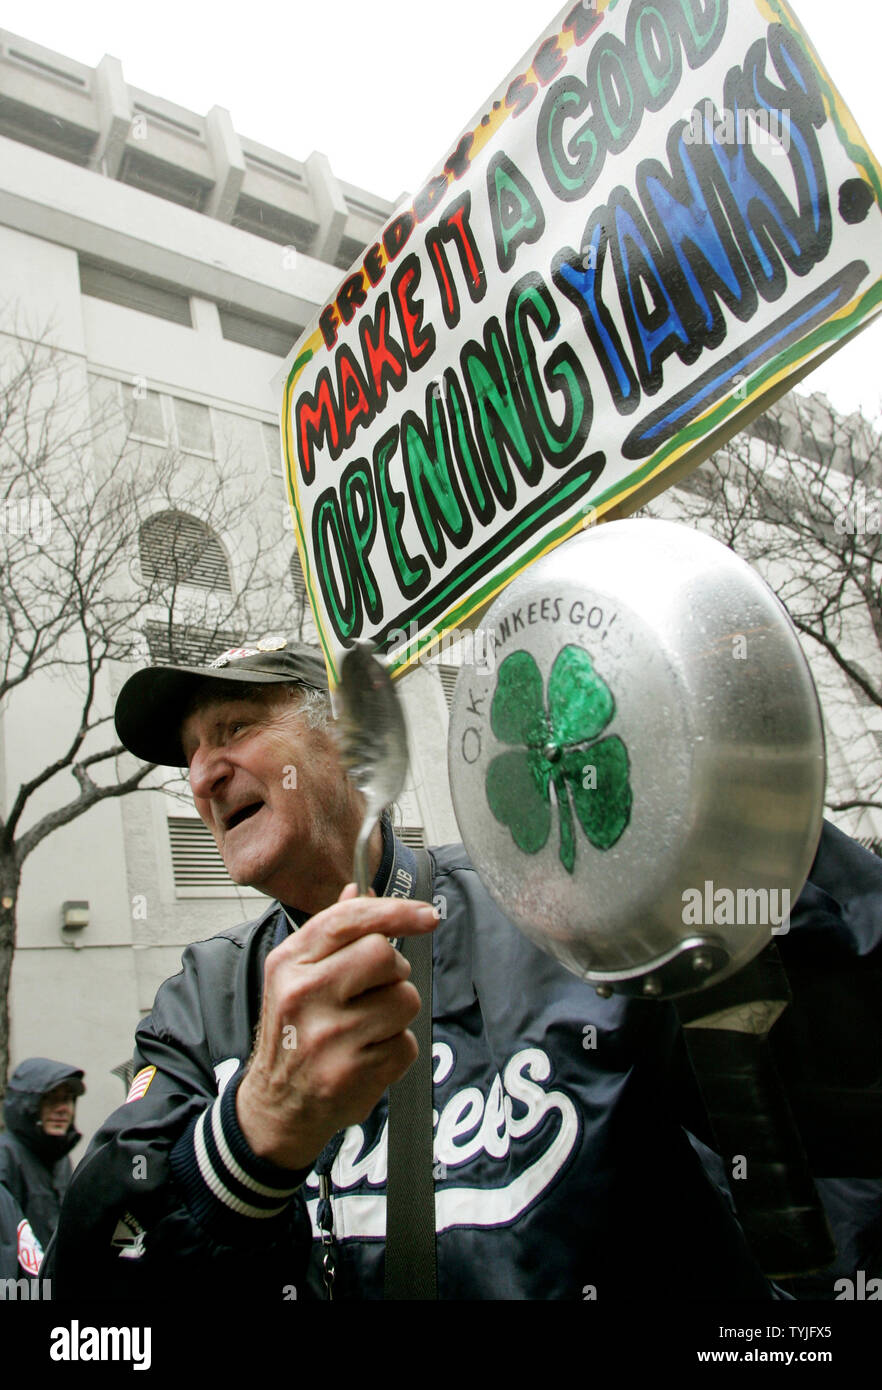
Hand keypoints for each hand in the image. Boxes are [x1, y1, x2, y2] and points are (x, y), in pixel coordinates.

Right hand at [236, 885, 438, 1170]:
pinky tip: (368, 1057)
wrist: (276, 1106)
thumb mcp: (296, 976)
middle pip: (385, 954)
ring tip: (368, 1028)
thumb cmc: (294, 1034)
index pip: (350, 919)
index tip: (427, 915)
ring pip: (404, 999)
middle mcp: (303, 994)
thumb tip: (359, 888)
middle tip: (378, 990)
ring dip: (398, 1014)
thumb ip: (330, 932)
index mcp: (289, 962)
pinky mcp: (351, 1072)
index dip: (396, 911)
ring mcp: (327, 1035)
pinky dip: (397, 1050)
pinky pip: (406, 1043)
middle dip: (394, 972)